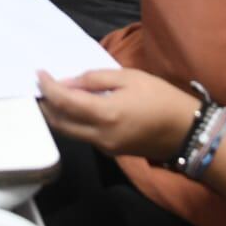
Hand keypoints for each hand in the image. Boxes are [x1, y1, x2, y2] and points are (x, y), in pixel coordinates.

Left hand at [37, 68, 199, 161]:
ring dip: (57, 115)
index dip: (48, 88)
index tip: (39, 74)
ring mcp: (104, 147)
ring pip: (69, 132)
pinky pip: (83, 136)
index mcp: (105, 114)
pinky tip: (75, 107)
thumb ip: (95, 79)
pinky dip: (72, 122)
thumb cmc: (160, 98)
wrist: (186, 131)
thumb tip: (68, 83)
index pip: (64, 102)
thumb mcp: (129, 78)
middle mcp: (99, 136)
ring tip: (53, 94)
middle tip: (42, 85)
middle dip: (46, 104)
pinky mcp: (110, 152)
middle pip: (60, 123)